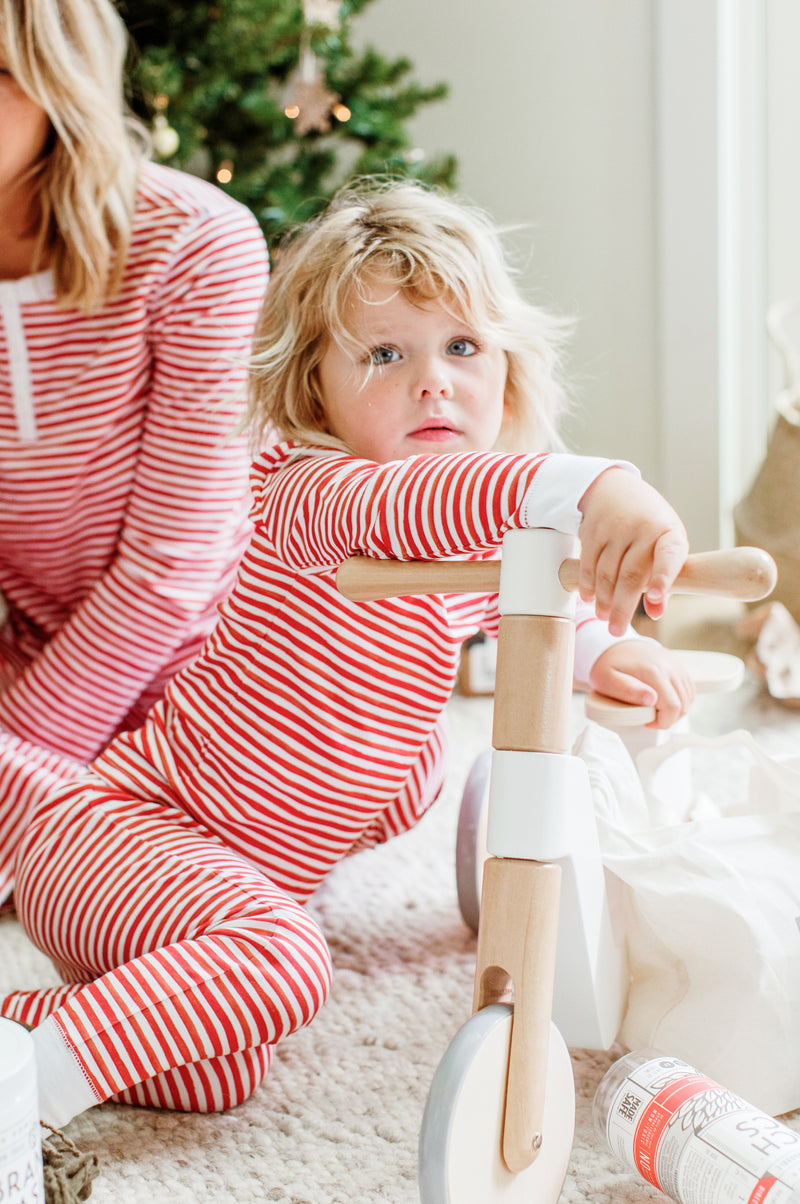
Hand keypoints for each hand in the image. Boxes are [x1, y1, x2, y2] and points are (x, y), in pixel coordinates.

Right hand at [577, 467, 687, 635]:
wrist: (614, 488)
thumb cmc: (648, 524)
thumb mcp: (665, 543)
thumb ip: (664, 578)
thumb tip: (655, 612)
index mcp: (669, 534)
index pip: (668, 558)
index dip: (662, 579)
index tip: (656, 599)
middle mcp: (643, 529)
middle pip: (630, 576)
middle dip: (622, 608)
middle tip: (616, 630)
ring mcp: (615, 528)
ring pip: (606, 573)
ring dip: (602, 600)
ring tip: (603, 617)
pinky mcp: (592, 531)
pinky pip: (587, 564)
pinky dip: (587, 585)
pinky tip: (589, 598)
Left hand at [590, 640, 694, 728]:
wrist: (612, 644)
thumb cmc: (607, 665)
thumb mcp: (606, 679)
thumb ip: (627, 690)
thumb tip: (651, 699)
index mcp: (653, 672)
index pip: (673, 707)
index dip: (662, 722)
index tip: (647, 722)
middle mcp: (669, 666)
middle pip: (683, 705)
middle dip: (669, 718)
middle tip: (649, 718)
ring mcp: (676, 664)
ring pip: (688, 698)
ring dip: (675, 710)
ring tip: (655, 710)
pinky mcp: (678, 664)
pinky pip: (688, 688)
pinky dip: (680, 699)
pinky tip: (664, 701)